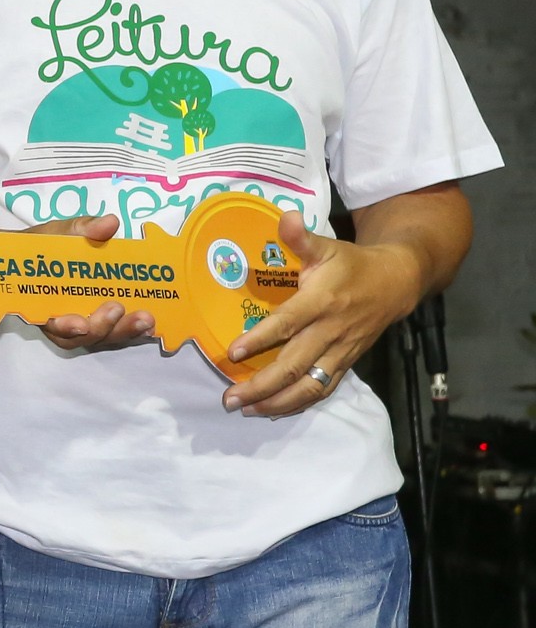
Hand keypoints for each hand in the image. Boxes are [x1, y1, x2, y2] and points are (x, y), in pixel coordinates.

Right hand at [18, 214, 158, 349]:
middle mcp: (64, 321)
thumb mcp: (59, 233)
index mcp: (45, 301)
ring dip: (124, 330)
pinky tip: (150, 322)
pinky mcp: (107, 322)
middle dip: (104, 327)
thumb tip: (110, 223)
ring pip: (103, 337)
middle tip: (119, 309)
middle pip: (82, 336)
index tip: (82, 324)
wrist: (49, 253)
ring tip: (146, 319)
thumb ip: (82, 229)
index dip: (65, 327)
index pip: (50, 323)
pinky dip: (133, 330)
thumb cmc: (48, 246)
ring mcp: (88, 324)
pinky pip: (118, 331)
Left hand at [223, 213, 424, 417]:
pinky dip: (299, 403)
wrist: (397, 282)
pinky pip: (324, 389)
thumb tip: (285, 216)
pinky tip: (274, 410)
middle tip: (229, 398)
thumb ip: (302, 238)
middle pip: (295, 364)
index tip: (233, 353)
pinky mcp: (347, 363)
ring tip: (246, 410)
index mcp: (322, 302)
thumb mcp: (328, 246)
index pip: (288, 324)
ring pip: (310, 385)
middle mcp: (331, 331)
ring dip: (277, 401)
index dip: (261, 339)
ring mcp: (341, 351)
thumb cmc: (352, 264)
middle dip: (262, 385)